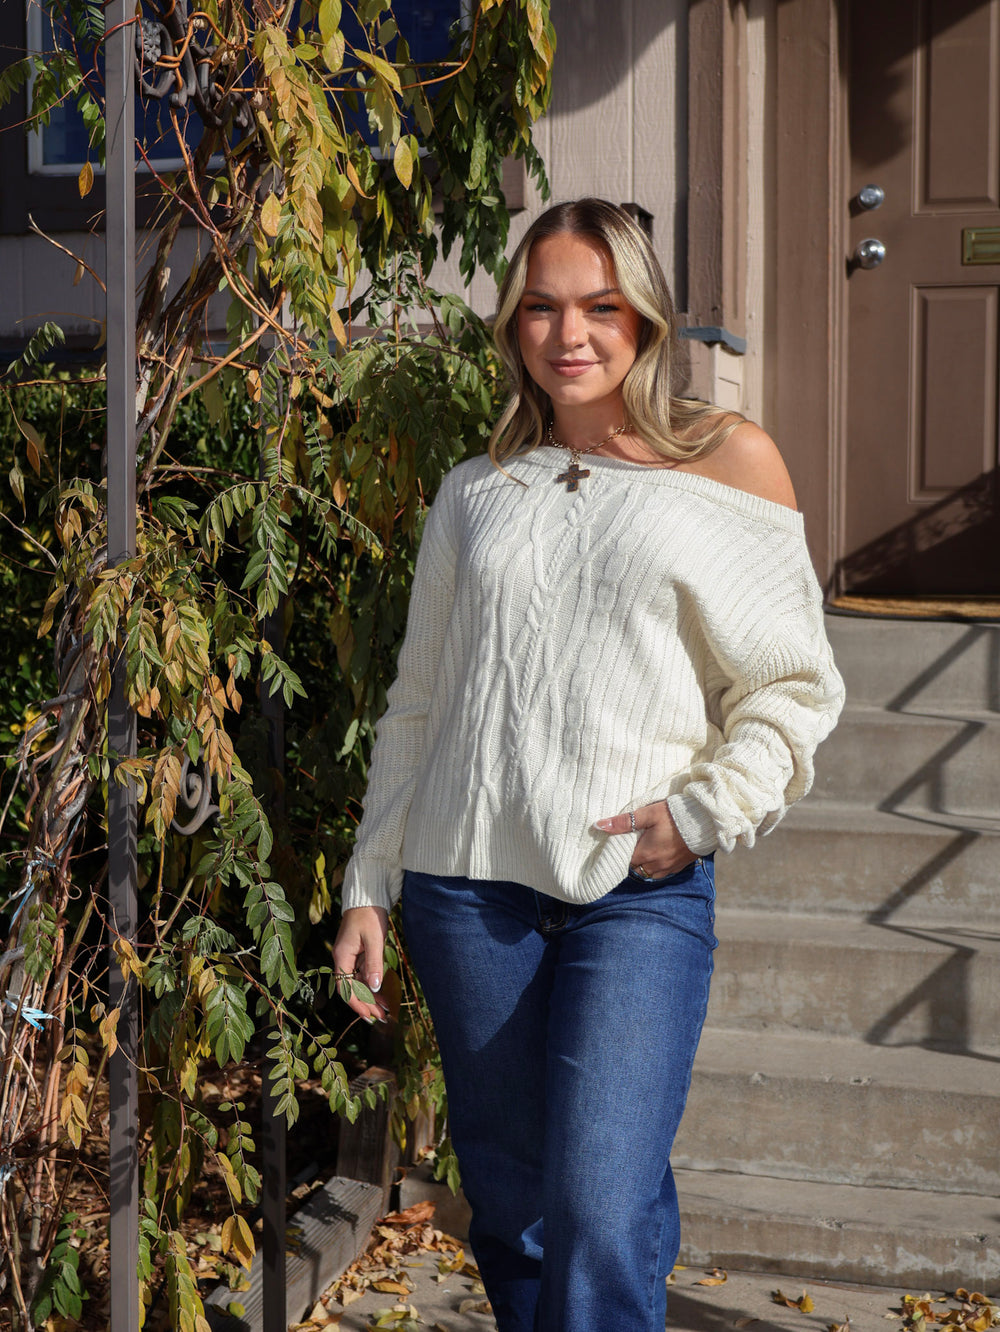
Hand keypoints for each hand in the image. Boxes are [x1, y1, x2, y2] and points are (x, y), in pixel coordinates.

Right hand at [332, 906, 389, 1021]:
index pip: (346, 988)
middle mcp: (343, 959)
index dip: (357, 1004)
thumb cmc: (369, 916)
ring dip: (370, 997)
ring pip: (359, 983)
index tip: (369, 1015)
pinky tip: (383, 993)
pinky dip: (372, 985)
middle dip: (366, 1004)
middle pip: (352, 988)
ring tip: (385, 1009)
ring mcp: (351, 957)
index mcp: (342, 957)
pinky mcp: (359, 954)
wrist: (368, 897)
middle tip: (381, 1017)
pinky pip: (363, 974)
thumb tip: (374, 987)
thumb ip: (374, 964)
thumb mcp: (374, 940)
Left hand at [593, 801, 693, 879]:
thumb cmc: (676, 816)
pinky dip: (656, 865)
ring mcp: (669, 868)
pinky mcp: (679, 867)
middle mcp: (656, 866)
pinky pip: (661, 872)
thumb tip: (600, 826)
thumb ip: (624, 822)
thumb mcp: (648, 814)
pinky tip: (657, 852)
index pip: (623, 860)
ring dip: (643, 863)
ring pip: (648, 872)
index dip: (618, 852)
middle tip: (629, 843)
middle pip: (635, 868)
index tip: (616, 842)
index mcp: (645, 854)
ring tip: (642, 848)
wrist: (707, 821)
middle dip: (630, 858)